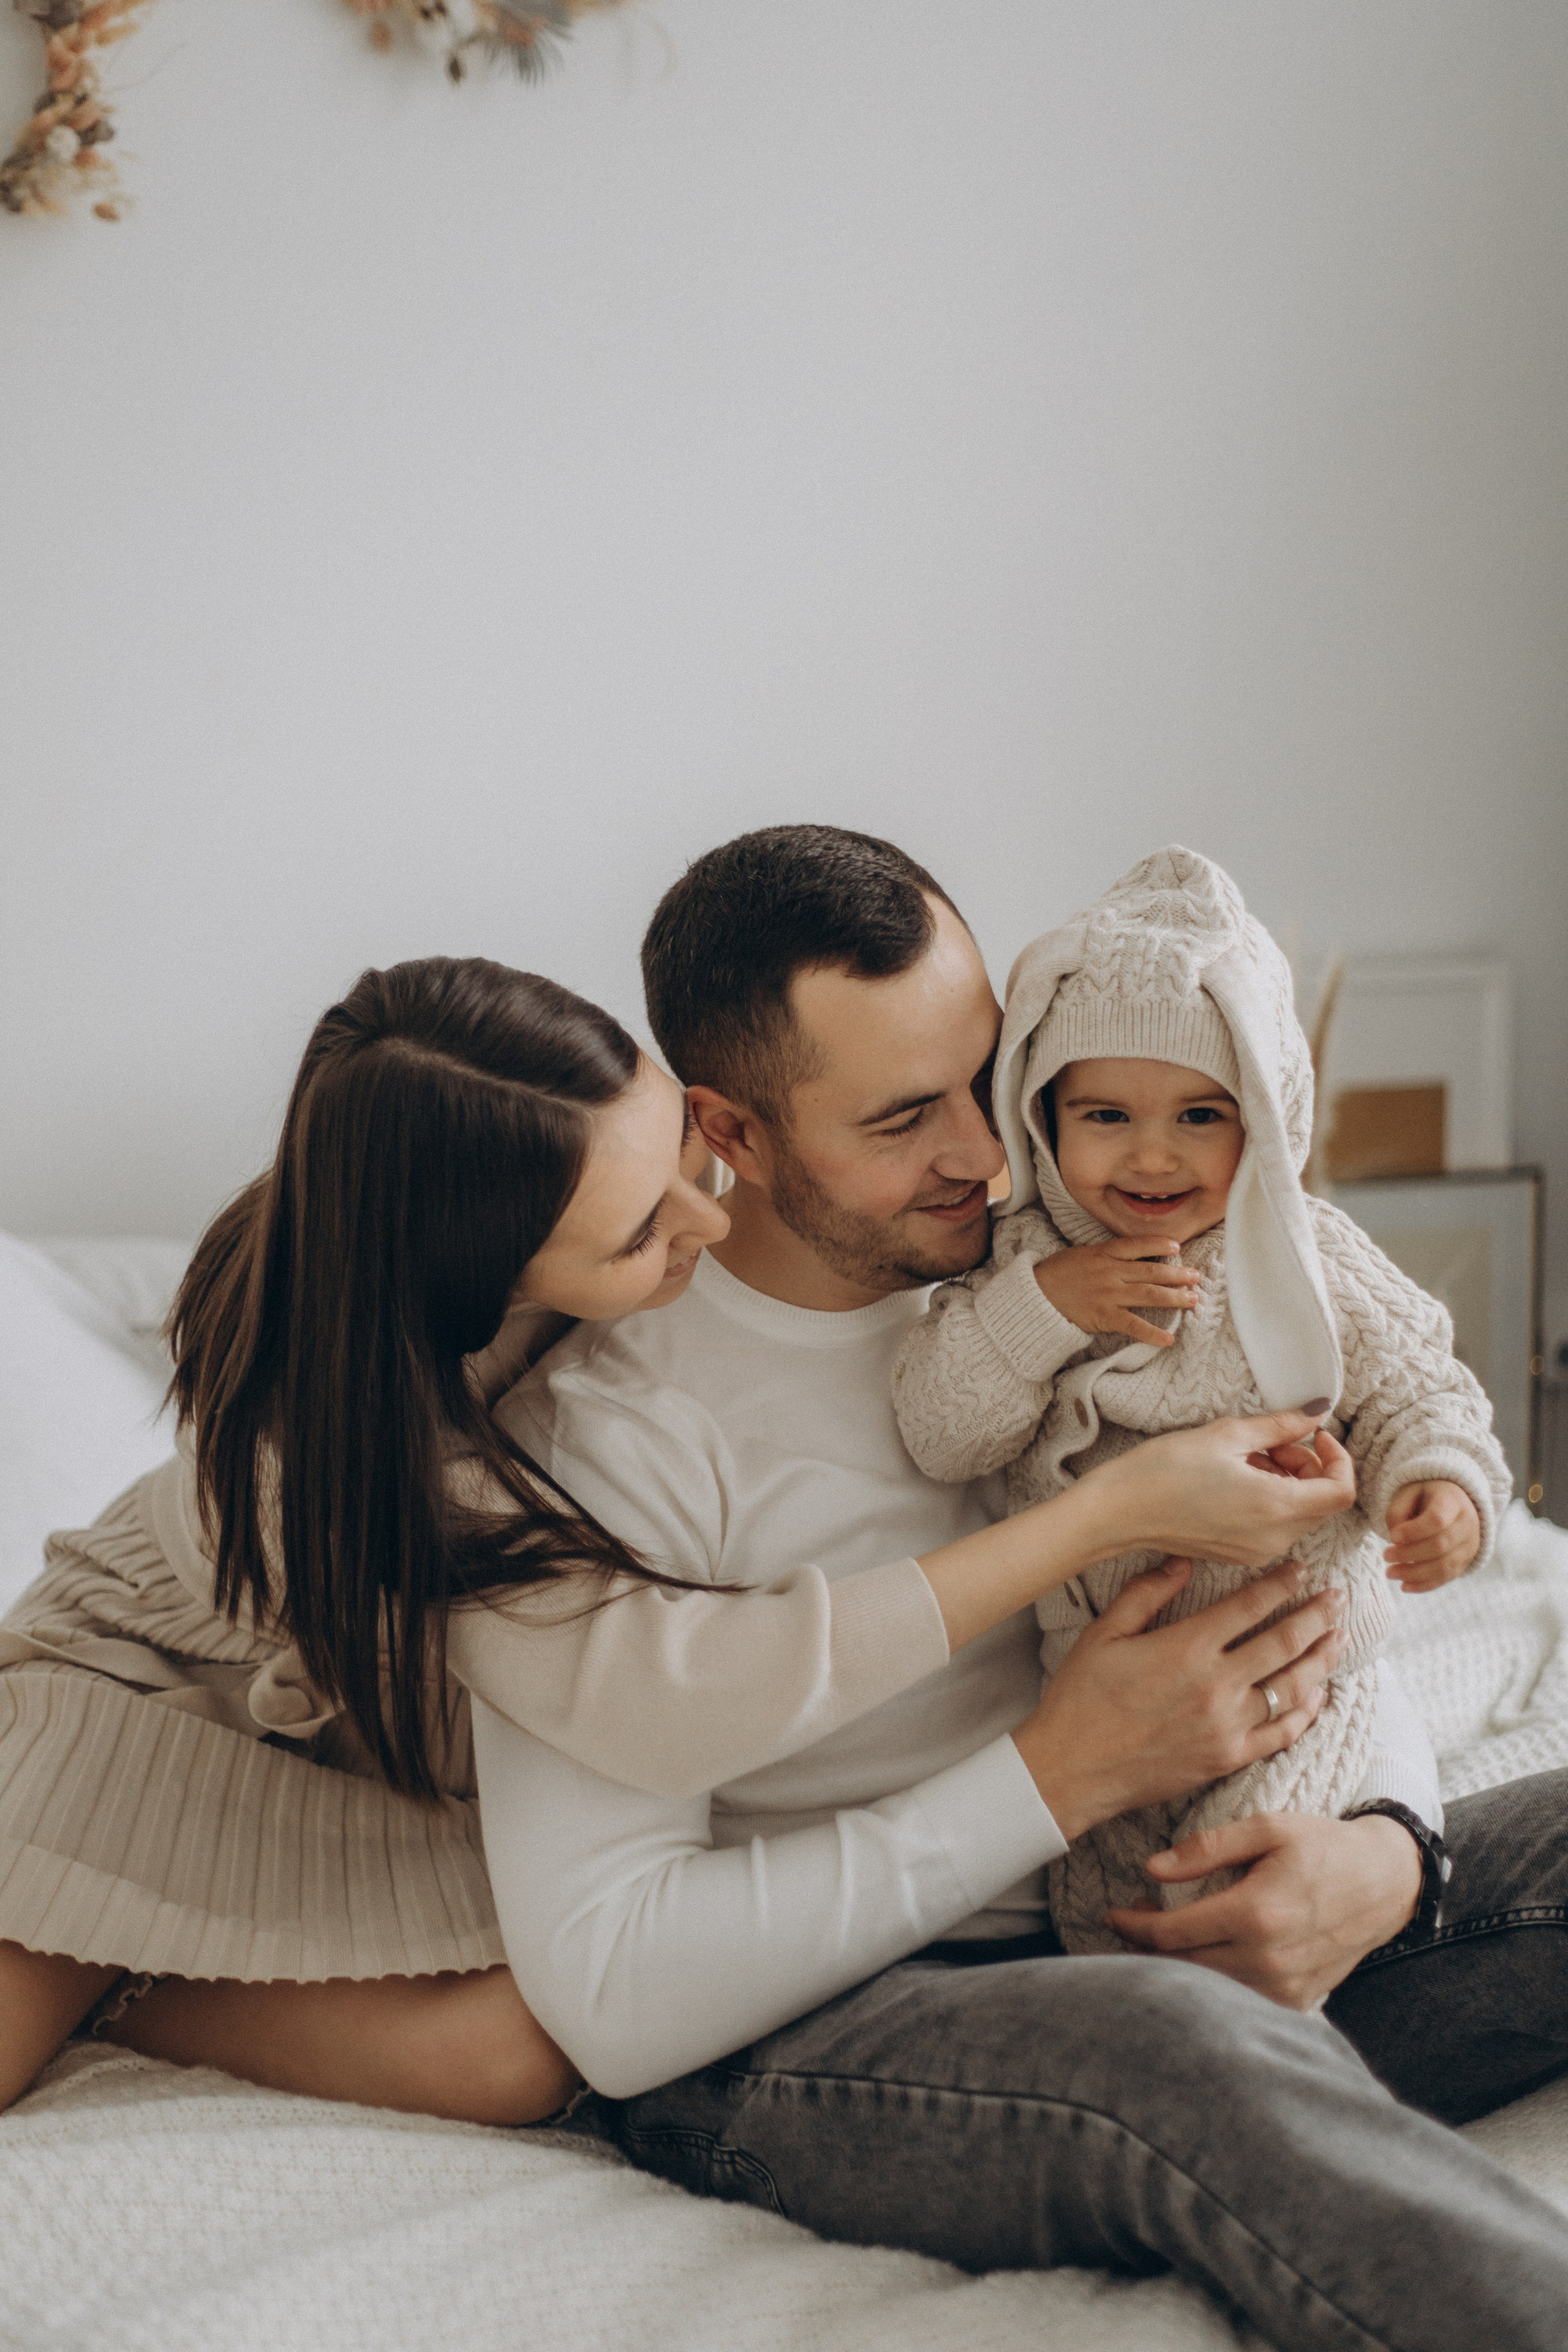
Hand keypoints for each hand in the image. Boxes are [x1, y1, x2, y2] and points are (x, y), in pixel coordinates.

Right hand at [1013, 1556, 1346, 1841]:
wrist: (1072, 1769)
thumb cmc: (1081, 1698)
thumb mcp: (1104, 1633)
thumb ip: (1146, 1593)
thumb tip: (1183, 1561)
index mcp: (1186, 1648)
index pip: (1250, 1606)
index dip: (1281, 1584)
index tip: (1301, 1570)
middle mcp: (1216, 1685)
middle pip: (1284, 1643)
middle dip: (1318, 1616)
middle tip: (1340, 1597)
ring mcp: (1228, 1726)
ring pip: (1293, 1686)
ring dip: (1321, 1659)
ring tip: (1340, 1637)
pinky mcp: (1229, 1758)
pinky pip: (1282, 1732)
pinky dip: (1307, 1711)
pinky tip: (1319, 1694)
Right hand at [1035, 1238, 1200, 1346]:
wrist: (1035, 1294)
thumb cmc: (1057, 1274)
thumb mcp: (1081, 1254)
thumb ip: (1106, 1254)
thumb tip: (1130, 1256)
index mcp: (1104, 1253)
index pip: (1138, 1245)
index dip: (1160, 1244)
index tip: (1177, 1247)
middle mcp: (1111, 1271)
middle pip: (1152, 1271)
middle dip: (1177, 1274)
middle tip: (1196, 1277)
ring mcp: (1109, 1294)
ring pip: (1150, 1295)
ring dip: (1175, 1298)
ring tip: (1193, 1300)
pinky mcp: (1104, 1316)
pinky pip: (1134, 1325)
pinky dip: (1153, 1333)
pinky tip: (1169, 1339)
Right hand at [1084, 1408, 1356, 1569]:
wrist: (1119, 1511)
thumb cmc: (1165, 1470)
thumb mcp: (1226, 1435)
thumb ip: (1280, 1425)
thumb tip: (1317, 1412)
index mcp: (1275, 1507)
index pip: (1342, 1490)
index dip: (1338, 1458)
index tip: (1313, 1435)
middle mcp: (1274, 1538)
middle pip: (1324, 1503)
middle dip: (1308, 1466)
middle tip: (1270, 1442)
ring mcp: (1258, 1552)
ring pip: (1301, 1514)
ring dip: (1289, 1481)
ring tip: (1247, 1458)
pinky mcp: (1241, 1556)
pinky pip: (1277, 1527)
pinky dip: (1272, 1500)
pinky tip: (1236, 1480)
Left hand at [1104, 1812, 1423, 2008]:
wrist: (1385, 1882)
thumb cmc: (1323, 1846)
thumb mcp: (1267, 1828)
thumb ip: (1208, 1847)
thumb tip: (1152, 1868)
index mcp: (1255, 1913)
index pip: (1171, 1932)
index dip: (1133, 1925)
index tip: (1114, 1913)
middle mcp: (1268, 1959)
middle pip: (1181, 1967)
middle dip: (1146, 1949)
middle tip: (1131, 1924)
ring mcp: (1284, 1987)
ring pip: (1207, 1989)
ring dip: (1176, 1968)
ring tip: (1162, 1939)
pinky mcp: (1298, 2001)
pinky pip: (1240, 2000)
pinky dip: (1212, 1984)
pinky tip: (1202, 1958)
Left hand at [1384, 1481, 1480, 1590]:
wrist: (1452, 1505)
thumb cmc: (1424, 1498)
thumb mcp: (1407, 1493)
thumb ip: (1397, 1512)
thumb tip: (1396, 1540)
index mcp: (1453, 1501)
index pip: (1437, 1520)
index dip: (1413, 1532)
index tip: (1392, 1537)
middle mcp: (1467, 1524)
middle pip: (1440, 1545)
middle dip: (1409, 1554)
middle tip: (1385, 1556)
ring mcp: (1469, 1545)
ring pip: (1444, 1566)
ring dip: (1414, 1573)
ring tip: (1390, 1573)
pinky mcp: (1465, 1562)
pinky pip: (1446, 1578)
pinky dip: (1424, 1585)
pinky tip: (1404, 1586)